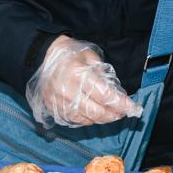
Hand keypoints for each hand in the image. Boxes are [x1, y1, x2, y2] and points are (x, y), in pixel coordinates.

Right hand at [24, 35, 141, 128]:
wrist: (40, 55)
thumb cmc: (68, 53)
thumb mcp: (89, 55)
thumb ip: (103, 73)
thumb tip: (116, 91)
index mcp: (77, 74)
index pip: (105, 95)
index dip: (121, 104)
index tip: (133, 108)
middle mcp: (66, 91)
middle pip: (95, 111)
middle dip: (113, 114)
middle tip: (123, 113)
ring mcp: (57, 101)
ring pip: (85, 118)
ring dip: (101, 119)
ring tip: (111, 114)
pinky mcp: (51, 107)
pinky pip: (73, 119)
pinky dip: (87, 119)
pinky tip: (95, 115)